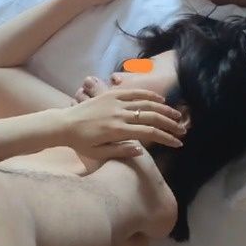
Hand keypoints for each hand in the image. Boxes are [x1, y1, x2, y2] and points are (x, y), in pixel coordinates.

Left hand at [61, 88, 184, 160]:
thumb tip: (142, 148)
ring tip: (177, 115)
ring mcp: (115, 102)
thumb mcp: (99, 154)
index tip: (178, 144)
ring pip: (146, 102)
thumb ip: (121, 151)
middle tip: (182, 130)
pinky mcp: (111, 94)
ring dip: (164, 108)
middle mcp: (119, 114)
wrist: (63, 124)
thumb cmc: (81, 143)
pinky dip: (148, 94)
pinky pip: (133, 91)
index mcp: (117, 130)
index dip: (166, 138)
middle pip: (151, 116)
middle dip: (170, 124)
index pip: (149, 133)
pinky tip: (159, 98)